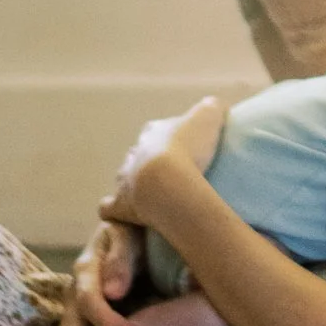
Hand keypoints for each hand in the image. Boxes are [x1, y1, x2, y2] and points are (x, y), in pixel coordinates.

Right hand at [53, 219, 142, 325]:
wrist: (125, 233)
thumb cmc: (131, 233)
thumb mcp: (129, 234)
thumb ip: (122, 258)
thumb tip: (112, 292)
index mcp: (86, 269)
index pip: (89, 300)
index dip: (106, 321)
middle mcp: (74, 293)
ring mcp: (73, 310)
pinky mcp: (78, 323)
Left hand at [99, 93, 226, 233]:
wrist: (166, 182)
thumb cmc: (189, 147)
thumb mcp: (209, 116)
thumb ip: (212, 108)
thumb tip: (215, 108)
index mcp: (153, 132)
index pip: (156, 130)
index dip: (167, 138)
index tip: (182, 148)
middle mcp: (134, 153)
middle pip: (138, 154)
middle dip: (148, 162)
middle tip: (169, 176)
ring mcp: (124, 180)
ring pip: (123, 179)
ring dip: (133, 186)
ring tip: (152, 198)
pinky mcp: (119, 206)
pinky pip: (109, 208)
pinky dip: (114, 210)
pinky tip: (126, 217)